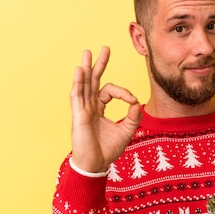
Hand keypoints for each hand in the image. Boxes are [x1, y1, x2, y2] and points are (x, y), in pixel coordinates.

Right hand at [70, 46, 141, 172]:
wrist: (96, 165)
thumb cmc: (108, 150)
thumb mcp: (127, 132)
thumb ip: (133, 117)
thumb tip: (137, 102)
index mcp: (99, 109)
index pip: (110, 91)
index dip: (124, 92)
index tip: (133, 100)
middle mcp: (90, 107)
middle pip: (94, 81)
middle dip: (100, 64)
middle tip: (105, 48)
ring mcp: (82, 110)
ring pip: (84, 84)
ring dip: (86, 68)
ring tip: (87, 52)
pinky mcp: (78, 115)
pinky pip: (77, 95)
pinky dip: (79, 82)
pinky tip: (81, 70)